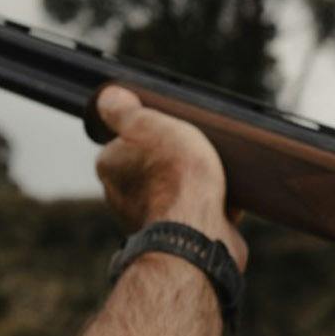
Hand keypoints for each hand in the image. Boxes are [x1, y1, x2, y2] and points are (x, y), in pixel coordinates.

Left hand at [94, 86, 247, 269]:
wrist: (200, 231)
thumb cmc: (176, 177)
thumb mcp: (150, 124)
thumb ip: (126, 110)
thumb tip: (108, 97)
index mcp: (110, 168)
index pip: (126, 141)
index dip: (152, 133)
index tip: (172, 131)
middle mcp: (123, 197)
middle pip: (152, 167)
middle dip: (175, 160)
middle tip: (196, 149)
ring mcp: (151, 220)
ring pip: (175, 192)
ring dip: (195, 184)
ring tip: (215, 174)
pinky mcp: (180, 238)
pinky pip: (198, 214)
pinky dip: (212, 206)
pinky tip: (226, 199)